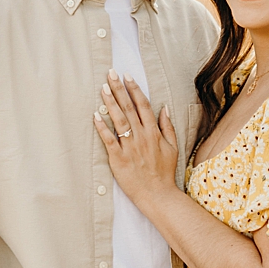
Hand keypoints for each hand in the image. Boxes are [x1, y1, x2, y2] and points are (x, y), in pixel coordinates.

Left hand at [94, 71, 179, 206]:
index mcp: (154, 132)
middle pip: (128, 108)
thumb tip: (164, 108)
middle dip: (119, 89)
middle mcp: (141, 136)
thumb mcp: (173, 147)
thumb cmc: (164, 172)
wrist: (157, 194)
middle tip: (111, 73)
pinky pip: (108, 140)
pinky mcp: (118, 158)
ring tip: (103, 88)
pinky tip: (96, 115)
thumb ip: (168, 127)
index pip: (143, 105)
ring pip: (118, 120)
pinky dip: (102, 127)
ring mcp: (129, 147)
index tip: (127, 76)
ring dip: (110, 103)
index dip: (134, 89)